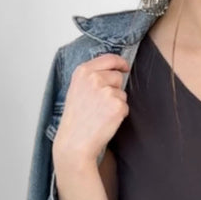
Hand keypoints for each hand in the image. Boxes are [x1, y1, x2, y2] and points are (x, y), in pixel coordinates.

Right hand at [53, 53, 130, 167]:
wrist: (75, 141)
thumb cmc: (75, 119)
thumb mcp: (77, 89)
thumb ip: (92, 77)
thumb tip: (113, 70)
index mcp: (83, 71)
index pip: (109, 58)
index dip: (120, 62)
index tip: (124, 67)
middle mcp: (95, 78)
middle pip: (118, 76)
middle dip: (114, 88)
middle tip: (99, 104)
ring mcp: (107, 91)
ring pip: (122, 93)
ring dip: (115, 103)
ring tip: (99, 113)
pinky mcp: (117, 106)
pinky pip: (125, 107)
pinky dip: (119, 115)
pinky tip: (105, 120)